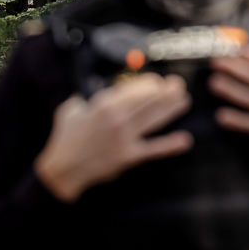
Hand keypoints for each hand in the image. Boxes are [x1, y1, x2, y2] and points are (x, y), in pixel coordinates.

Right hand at [34, 73, 192, 201]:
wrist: (64, 168)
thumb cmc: (65, 139)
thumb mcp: (69, 111)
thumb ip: (81, 100)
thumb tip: (86, 96)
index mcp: (102, 105)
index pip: (132, 89)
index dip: (148, 83)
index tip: (157, 81)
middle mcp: (116, 118)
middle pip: (147, 101)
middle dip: (165, 91)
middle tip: (178, 85)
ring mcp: (124, 138)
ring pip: (154, 119)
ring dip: (171, 109)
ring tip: (184, 101)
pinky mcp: (128, 156)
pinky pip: (153, 149)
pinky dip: (169, 145)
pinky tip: (184, 140)